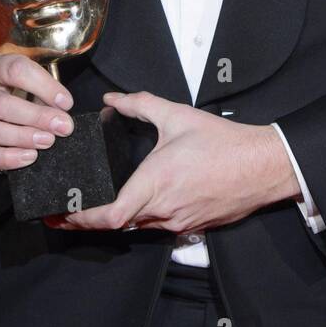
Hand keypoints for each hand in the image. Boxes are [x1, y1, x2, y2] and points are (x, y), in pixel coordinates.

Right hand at [0, 43, 74, 171]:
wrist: (2, 88)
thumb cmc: (23, 79)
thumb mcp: (35, 70)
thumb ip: (48, 87)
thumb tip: (62, 112)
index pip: (16, 71)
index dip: (44, 87)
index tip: (66, 102)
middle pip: (1, 104)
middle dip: (35, 117)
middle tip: (61, 126)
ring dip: (22, 138)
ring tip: (47, 140)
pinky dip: (8, 158)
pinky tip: (30, 155)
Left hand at [43, 91, 301, 232]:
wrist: (265, 166)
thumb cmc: (224, 143)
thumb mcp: (178, 115)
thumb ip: (140, 105)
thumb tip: (113, 99)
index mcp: (156, 183)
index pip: (108, 216)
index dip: (80, 219)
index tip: (60, 212)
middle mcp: (164, 210)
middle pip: (116, 226)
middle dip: (88, 219)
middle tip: (63, 210)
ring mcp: (178, 222)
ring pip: (137, 227)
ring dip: (115, 218)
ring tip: (94, 204)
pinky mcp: (192, 226)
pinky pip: (157, 226)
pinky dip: (140, 217)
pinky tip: (135, 201)